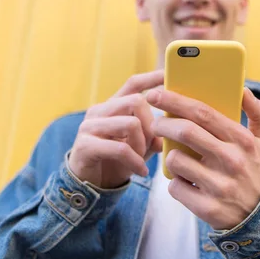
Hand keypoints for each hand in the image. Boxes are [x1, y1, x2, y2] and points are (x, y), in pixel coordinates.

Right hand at [69, 70, 163, 188]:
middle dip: (152, 124)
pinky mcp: (85, 145)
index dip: (152, 77)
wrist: (90, 184)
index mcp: (114, 105)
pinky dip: (135, 162)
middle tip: (154, 144)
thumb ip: (155, 133)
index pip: (133, 83)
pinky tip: (141, 171)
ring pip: (130, 123)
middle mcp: (100, 110)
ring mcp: (90, 126)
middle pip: (136, 101)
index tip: (169, 74)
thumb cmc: (118, 159)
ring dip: (143, 144)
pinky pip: (120, 149)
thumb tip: (174, 128)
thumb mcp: (140, 144)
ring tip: (144, 159)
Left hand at [146, 87, 259, 229]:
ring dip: (169, 156)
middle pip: (185, 131)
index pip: (203, 113)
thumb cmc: (257, 170)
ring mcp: (219, 185)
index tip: (156, 94)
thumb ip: (258, 113)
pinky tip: (186, 181)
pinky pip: (175, 187)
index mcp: (243, 140)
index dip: (175, 101)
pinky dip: (175, 182)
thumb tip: (243, 89)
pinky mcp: (207, 207)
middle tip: (155, 123)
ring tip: (178, 158)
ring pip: (175, 160)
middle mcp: (232, 160)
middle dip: (162, 124)